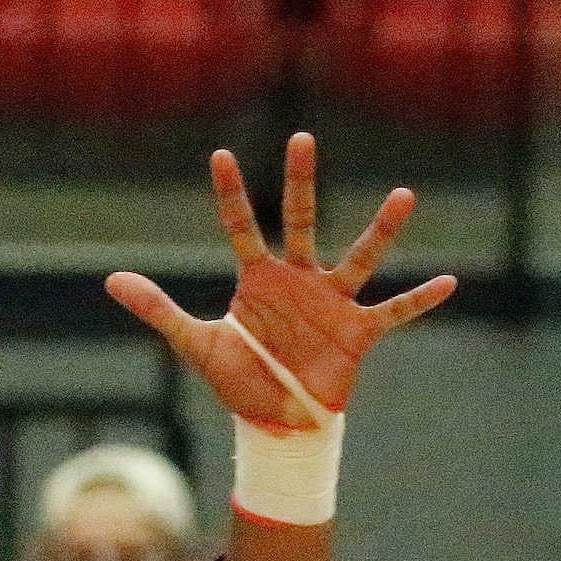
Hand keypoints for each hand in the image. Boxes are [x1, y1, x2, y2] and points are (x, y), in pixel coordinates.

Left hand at [105, 133, 454, 429]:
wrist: (277, 422)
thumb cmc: (240, 380)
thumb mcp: (195, 345)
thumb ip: (159, 310)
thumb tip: (111, 280)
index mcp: (258, 280)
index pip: (241, 226)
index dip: (230, 194)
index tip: (221, 155)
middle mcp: (298, 280)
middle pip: (299, 220)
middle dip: (300, 181)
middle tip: (300, 137)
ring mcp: (331, 303)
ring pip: (359, 257)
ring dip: (381, 230)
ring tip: (403, 195)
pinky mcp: (357, 333)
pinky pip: (394, 312)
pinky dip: (419, 300)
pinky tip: (449, 282)